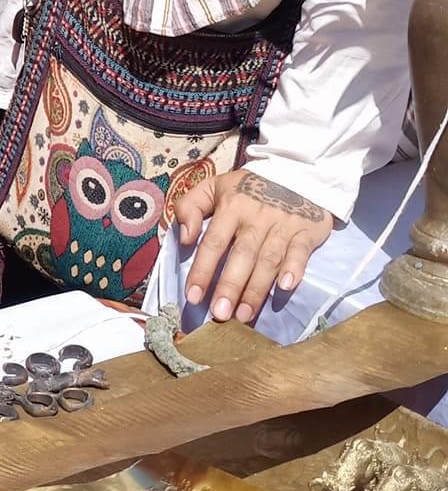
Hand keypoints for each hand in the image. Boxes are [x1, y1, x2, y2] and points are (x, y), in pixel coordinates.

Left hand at [177, 168, 332, 323]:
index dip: (202, 270)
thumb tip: (184, 238)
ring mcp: (283, 224)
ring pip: (268, 260)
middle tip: (220, 314)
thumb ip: (190, 207)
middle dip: (230, 286)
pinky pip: (300, 252)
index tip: (193, 297)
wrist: (295, 174)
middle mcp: (257, 217)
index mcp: (231, 206)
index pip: (213, 242)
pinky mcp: (306, 231)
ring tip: (244, 316)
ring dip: (256, 289)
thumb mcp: (213, 187)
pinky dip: (294, 269)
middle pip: (242, 255)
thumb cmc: (247, 189)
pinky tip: (285, 287)